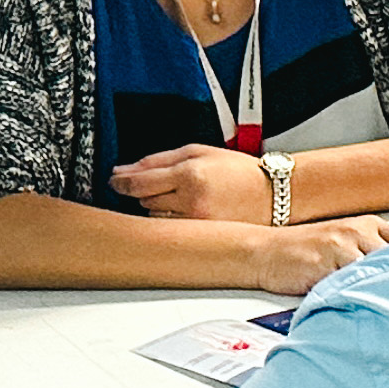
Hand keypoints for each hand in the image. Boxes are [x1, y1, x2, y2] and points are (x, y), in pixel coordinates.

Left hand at [113, 145, 269, 223]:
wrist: (273, 194)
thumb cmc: (240, 171)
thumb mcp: (199, 151)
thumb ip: (160, 159)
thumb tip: (128, 169)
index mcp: (189, 175)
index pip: (140, 182)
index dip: (122, 181)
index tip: (115, 180)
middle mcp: (191, 201)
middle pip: (144, 200)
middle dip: (145, 191)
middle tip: (160, 184)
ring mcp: (196, 222)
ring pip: (155, 217)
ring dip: (158, 207)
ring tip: (180, 197)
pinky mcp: (202, 236)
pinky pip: (172, 229)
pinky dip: (172, 220)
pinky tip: (187, 210)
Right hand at [251, 217, 388, 295]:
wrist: (264, 252)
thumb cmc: (306, 254)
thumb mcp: (344, 246)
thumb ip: (372, 256)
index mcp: (368, 225)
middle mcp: (359, 231)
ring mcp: (343, 245)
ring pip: (379, 270)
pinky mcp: (326, 262)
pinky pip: (353, 282)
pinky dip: (364, 295)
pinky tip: (375, 309)